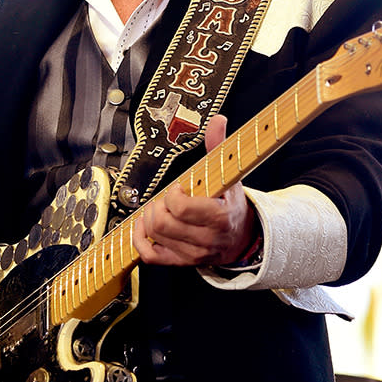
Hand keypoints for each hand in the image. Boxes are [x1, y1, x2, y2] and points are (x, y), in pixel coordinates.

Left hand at [132, 115, 258, 267]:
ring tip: (161, 207)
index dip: (173, 194)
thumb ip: (219, 147)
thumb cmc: (230, 203)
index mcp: (219, 217)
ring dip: (150, 217)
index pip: (181, 208)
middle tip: (168, 198)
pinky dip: (140, 239)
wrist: (241, 235)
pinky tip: (146, 225)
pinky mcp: (182, 261)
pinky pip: (150, 256)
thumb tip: (218, 120)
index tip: (179, 187)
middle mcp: (207, 239)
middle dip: (158, 205)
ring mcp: (193, 253)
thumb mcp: (229, 175)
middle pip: (162, 223)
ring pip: (154, 236)